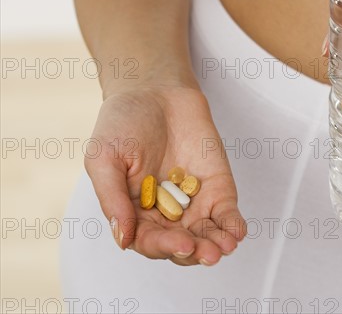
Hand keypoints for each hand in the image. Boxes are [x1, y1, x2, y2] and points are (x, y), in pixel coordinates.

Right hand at [84, 84, 245, 265]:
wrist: (154, 89)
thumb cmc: (122, 122)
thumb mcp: (104, 158)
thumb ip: (113, 198)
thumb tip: (123, 239)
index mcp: (134, 212)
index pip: (149, 240)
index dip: (164, 246)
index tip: (180, 244)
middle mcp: (164, 212)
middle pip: (181, 243)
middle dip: (195, 251)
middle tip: (207, 253)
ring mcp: (192, 200)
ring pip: (205, 233)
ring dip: (216, 243)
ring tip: (225, 246)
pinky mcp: (216, 185)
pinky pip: (225, 211)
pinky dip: (232, 223)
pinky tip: (237, 231)